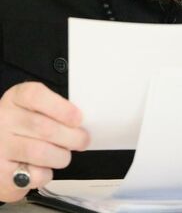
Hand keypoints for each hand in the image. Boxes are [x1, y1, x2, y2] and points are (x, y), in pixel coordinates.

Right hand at [0, 82, 88, 202]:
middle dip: (72, 137)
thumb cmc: (24, 125)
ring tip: (64, 155)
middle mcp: (4, 120)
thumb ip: (54, 110)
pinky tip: (44, 169)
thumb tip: (80, 123)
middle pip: (44, 128)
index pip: (36, 96)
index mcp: (16, 98)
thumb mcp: (35, 108)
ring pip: (40, 152)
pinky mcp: (0, 173)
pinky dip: (46, 174)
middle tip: (83, 140)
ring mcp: (0, 147)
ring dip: (61, 156)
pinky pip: (33, 175)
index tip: (78, 119)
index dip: (61, 108)